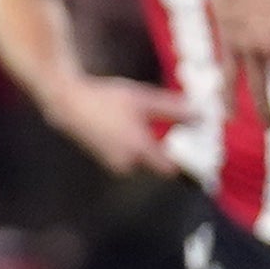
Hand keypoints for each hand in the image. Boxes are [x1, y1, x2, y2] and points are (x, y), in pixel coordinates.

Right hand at [47, 75, 198, 175]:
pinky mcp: (106, 159)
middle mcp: (128, 163)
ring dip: (154, 148)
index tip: (198, 150)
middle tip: (185, 134)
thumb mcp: (144, 99)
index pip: (172, 169)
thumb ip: (174, 109)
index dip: (187, 162)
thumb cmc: (107, 99)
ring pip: (144, 160)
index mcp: (140, 150)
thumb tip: (200, 115)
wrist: (68, 103)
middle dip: (171, 152)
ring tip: (164, 130)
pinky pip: (131, 157)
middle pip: (159, 166)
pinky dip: (138, 146)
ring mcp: (115, 163)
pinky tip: (138, 128)